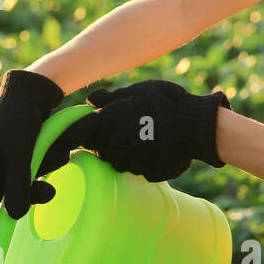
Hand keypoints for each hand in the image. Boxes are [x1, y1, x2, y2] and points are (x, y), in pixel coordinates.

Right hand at [0, 69, 64, 254]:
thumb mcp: (21, 153)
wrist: (31, 87)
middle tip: (49, 191)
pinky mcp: (21, 153)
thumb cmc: (21, 119)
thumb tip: (16, 215)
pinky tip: (57, 149)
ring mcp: (6, 159)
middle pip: (9, 197)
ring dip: (44, 173)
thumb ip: (18, 184)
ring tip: (58, 155)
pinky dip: (47, 162)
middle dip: (33, 192)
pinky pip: (34, 169)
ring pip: (26, 183)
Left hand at [39, 79, 231, 182]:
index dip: (69, 135)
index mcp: (103, 125)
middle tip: (123, 124)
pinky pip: (133, 166)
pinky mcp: (141, 173)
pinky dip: (139, 158)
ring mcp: (125, 163)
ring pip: (114, 158)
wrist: (195, 126)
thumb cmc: (165, 102)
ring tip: (142, 133)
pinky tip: (152, 146)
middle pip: (95, 147)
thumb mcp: (137, 90)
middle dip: (103, 138)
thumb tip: (90, 99)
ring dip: (121, 149)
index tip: (67, 134)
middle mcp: (109, 147)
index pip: (73, 135)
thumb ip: (111, 98)